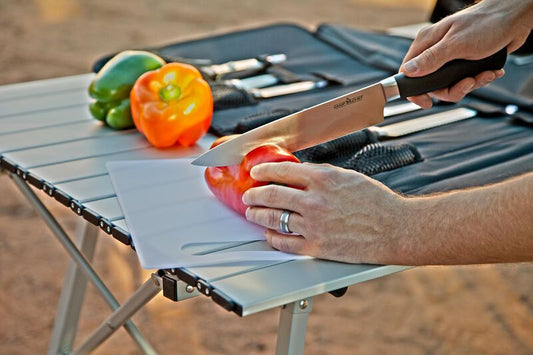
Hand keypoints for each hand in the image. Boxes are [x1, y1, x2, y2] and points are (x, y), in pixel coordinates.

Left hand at [242, 162, 407, 263]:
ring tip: (253, 213)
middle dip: (255, 194)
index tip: (256, 174)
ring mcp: (314, 225)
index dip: (264, 171)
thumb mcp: (347, 177)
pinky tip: (270, 233)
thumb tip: (298, 174)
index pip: (282, 171)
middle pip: (272, 195)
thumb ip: (320, 175)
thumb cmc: (376, 202)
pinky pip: (285, 242)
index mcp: (323, 179)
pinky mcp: (317, 247)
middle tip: (249, 195)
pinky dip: (273, 237)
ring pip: (275, 219)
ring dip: (258, 215)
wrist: (395, 229)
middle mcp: (315, 201)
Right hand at [401, 0, 532, 107]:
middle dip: (453, 89)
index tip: (426, 102)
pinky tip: (489, 71)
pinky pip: (464, 80)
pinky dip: (478, 79)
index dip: (416, 90)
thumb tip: (408, 71)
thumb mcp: (456, 44)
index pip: (409, 71)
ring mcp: (450, 56)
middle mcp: (436, 50)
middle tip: (468, 84)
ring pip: (450, 84)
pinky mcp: (464, 61)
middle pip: (433, 83)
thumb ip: (431, 59)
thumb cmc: (487, 23)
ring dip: (470, 85)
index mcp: (427, 42)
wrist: (516, 18)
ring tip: (484, 75)